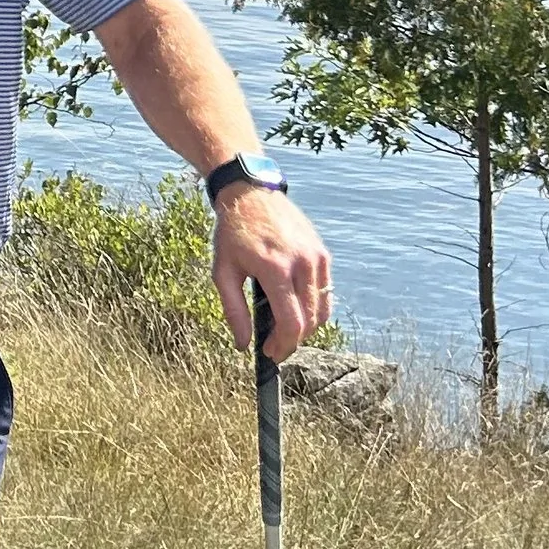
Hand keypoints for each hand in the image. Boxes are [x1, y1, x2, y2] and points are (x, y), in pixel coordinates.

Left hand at [210, 187, 330, 359]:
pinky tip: (295, 309)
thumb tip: (243, 345)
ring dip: (306, 326)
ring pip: (322, 309)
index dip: (283, 345)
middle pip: (310, 321)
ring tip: (283, 330)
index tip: (270, 353)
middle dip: (293, 340)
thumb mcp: (222, 271)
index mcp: (276, 269)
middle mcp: (302, 263)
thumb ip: (233, 310)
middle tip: (274, 347)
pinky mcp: (322, 253)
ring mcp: (316, 257)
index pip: (292, 322)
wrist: (250, 194)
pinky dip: (314, 308)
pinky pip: (326, 291)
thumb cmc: (232, 234)